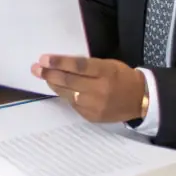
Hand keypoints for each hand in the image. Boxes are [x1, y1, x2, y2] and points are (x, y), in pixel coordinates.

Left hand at [32, 55, 146, 123]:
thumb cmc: (122, 76)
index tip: (44, 58)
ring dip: (53, 85)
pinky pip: (73, 104)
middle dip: (49, 74)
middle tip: (36, 68)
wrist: (140, 99)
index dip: (59, 62)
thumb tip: (62, 64)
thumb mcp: (108, 65)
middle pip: (69, 81)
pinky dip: (64, 95)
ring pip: (67, 94)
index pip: (78, 66)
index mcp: (106, 72)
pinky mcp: (92, 117)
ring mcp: (95, 106)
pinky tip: (57, 88)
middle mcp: (100, 90)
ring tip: (43, 76)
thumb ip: (88, 66)